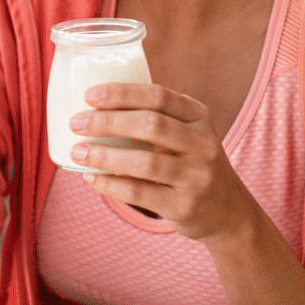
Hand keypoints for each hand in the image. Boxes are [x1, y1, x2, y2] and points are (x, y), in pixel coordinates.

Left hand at [69, 83, 261, 245]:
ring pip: (144, 162)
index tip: (90, 95)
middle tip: (76, 122)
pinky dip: (111, 184)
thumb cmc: (191, 162)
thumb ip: (155, 116)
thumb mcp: (187, 131)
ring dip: (105, 155)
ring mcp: (196, 176)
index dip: (122, 93)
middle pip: (151, 125)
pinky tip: (91, 178)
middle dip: (108, 122)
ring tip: (78, 152)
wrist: (228, 211)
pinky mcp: (185, 206)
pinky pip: (140, 194)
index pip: (159, 96)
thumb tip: (94, 105)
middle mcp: (203, 143)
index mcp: (199, 116)